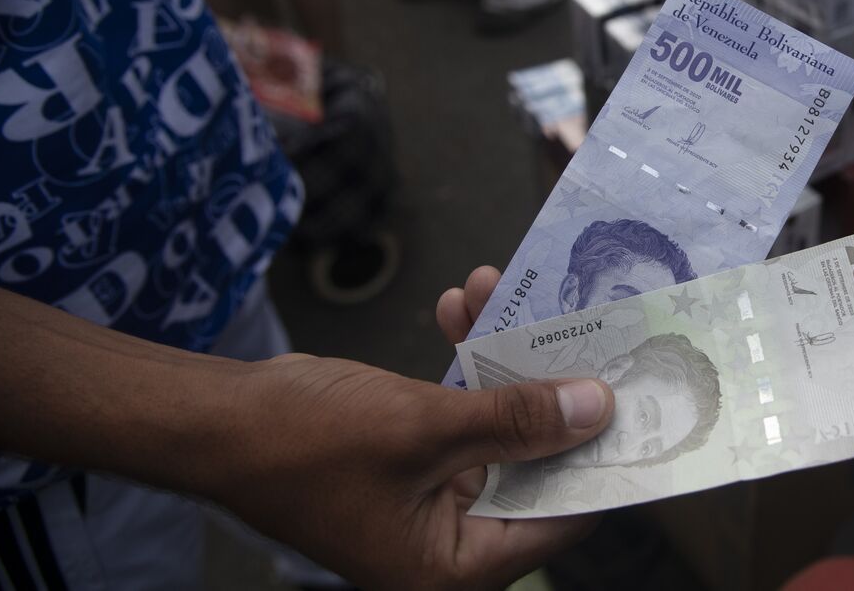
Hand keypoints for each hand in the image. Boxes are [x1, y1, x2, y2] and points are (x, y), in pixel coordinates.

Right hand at [204, 266, 611, 590]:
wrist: (214, 421)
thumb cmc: (305, 442)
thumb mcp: (422, 428)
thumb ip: (515, 420)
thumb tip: (596, 411)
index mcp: (455, 562)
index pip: (562, 517)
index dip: (601, 458)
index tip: (639, 399)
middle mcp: (451, 536)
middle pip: (536, 463)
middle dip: (551, 388)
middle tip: (587, 328)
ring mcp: (432, 493)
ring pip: (499, 422)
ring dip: (502, 356)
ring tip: (500, 290)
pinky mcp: (415, 454)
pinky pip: (462, 406)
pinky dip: (465, 359)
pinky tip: (463, 301)